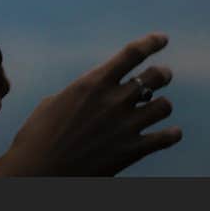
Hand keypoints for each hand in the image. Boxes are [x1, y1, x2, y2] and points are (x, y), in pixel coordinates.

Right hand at [0, 33, 181, 176]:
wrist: (39, 172)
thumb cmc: (37, 136)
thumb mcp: (53, 103)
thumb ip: (80, 93)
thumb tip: (94, 94)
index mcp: (92, 83)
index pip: (131, 54)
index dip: (151, 42)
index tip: (162, 38)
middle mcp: (114, 100)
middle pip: (155, 76)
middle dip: (162, 73)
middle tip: (162, 74)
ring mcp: (126, 126)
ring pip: (164, 105)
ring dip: (161, 105)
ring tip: (157, 107)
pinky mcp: (132, 151)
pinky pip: (166, 138)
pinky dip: (171, 134)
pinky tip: (172, 133)